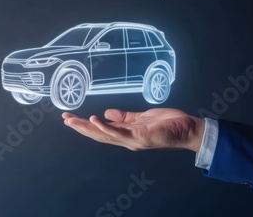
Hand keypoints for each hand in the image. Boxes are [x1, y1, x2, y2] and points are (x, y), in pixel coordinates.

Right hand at [62, 108, 204, 151]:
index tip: (70, 118)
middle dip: (80, 128)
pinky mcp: (140, 137)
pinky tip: (94, 118)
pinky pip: (119, 132)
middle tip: (64, 119)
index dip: (84, 125)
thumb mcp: (141, 118)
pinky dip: (105, 126)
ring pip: (104, 135)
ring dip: (87, 128)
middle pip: (98, 135)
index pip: (100, 131)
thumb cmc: (168, 124)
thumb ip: (124, 117)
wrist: (188, 129)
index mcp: (125, 134)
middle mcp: (126, 140)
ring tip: (72, 120)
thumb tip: (106, 112)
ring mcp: (132, 140)